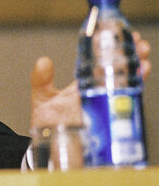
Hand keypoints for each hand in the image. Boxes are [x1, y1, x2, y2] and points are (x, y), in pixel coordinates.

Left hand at [30, 32, 150, 128]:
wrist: (47, 149)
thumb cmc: (48, 123)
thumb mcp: (42, 98)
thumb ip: (41, 80)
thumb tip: (44, 60)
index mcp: (84, 86)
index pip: (103, 65)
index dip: (115, 51)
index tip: (126, 36)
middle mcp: (97, 95)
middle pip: (119, 73)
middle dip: (132, 58)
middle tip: (140, 45)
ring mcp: (104, 108)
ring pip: (125, 88)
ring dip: (137, 73)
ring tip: (143, 60)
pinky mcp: (108, 123)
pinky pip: (123, 108)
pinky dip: (131, 95)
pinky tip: (138, 84)